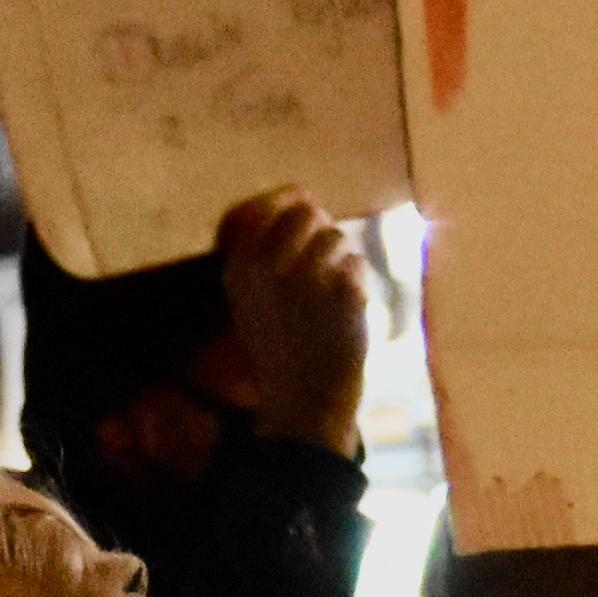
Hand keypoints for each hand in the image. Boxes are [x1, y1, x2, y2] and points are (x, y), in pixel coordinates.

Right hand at [212, 189, 375, 459]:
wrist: (304, 403)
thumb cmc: (281, 349)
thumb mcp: (252, 298)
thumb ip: (267, 248)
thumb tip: (302, 193)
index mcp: (239, 268)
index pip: (266, 206)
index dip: (291, 203)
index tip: (304, 212)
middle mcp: (266, 267)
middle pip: (306, 211)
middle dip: (320, 230)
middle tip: (325, 262)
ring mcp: (305, 280)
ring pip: (337, 238)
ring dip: (341, 262)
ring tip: (331, 299)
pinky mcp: (341, 294)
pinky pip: (357, 267)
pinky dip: (358, 286)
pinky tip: (346, 314)